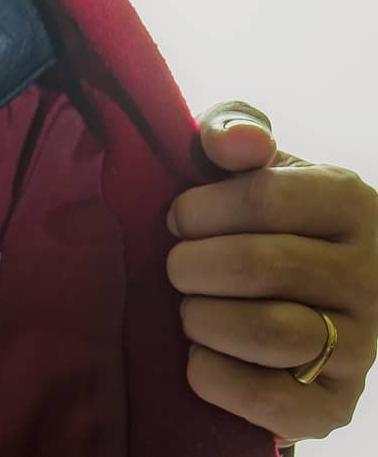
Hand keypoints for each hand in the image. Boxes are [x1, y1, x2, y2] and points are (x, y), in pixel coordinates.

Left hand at [167, 100, 377, 443]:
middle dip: (192, 265)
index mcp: (350, 203)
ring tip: (190, 309)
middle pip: (259, 265)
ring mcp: (362, 346)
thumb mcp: (257, 162)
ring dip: (204, 319)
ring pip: (273, 332)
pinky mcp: (337, 404)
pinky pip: (276, 401)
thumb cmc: (268, 217)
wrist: (311, 295)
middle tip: (177, 267)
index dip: (199, 208)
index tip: (178, 219)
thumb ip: (235, 131)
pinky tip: (199, 357)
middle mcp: (370, 276)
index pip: (263, 197)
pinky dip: (217, 378)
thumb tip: (230, 143)